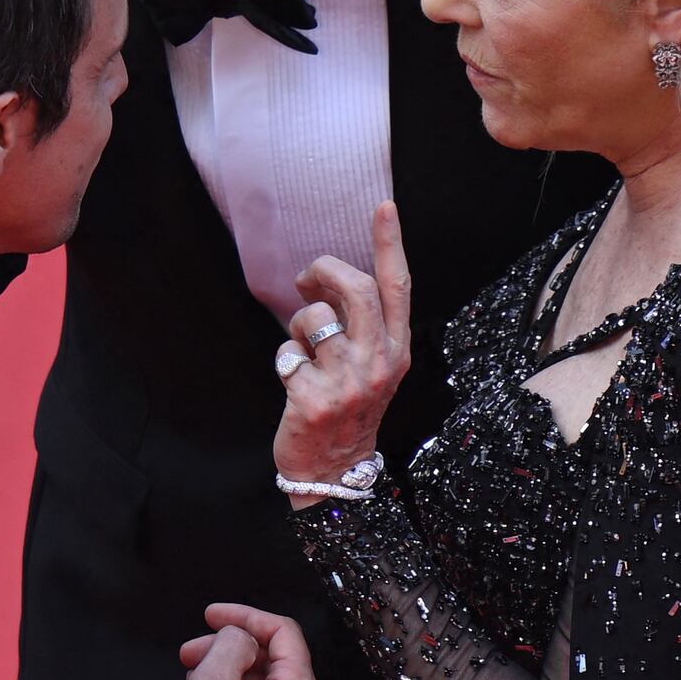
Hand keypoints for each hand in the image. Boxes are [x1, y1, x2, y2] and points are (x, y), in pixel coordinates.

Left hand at [271, 204, 413, 484]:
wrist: (334, 473)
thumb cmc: (348, 410)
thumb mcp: (372, 369)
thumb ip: (364, 327)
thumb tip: (330, 279)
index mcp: (397, 351)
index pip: (397, 288)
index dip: (390, 244)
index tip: (384, 207)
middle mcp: (378, 363)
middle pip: (354, 289)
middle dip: (323, 271)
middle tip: (306, 279)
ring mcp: (348, 383)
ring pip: (314, 317)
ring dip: (298, 325)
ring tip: (302, 348)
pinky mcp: (313, 400)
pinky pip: (286, 356)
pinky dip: (284, 362)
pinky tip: (294, 382)